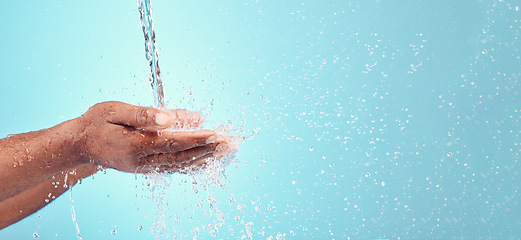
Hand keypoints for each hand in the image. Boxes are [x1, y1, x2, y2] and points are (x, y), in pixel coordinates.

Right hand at [76, 101, 229, 172]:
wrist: (79, 144)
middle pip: (181, 157)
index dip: (195, 138)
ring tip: (224, 150)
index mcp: (135, 145)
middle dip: (207, 149)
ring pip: (180, 165)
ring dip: (204, 157)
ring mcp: (145, 167)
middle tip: (229, 143)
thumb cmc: (96, 123)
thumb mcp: (115, 111)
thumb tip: (170, 118)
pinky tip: (206, 159)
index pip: (172, 142)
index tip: (215, 134)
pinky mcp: (146, 168)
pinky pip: (173, 168)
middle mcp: (142, 160)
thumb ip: (144, 114)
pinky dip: (192, 164)